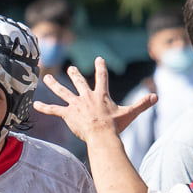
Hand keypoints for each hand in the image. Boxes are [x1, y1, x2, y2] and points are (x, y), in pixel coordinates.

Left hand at [32, 57, 157, 140]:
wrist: (102, 134)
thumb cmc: (116, 125)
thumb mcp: (130, 113)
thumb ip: (142, 104)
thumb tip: (156, 97)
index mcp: (101, 95)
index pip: (102, 77)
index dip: (101, 67)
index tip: (99, 59)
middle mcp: (87, 96)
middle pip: (79, 82)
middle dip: (75, 74)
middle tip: (72, 69)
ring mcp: (76, 104)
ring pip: (62, 92)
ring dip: (54, 85)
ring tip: (47, 78)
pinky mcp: (68, 114)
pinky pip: (54, 110)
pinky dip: (44, 108)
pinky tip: (35, 106)